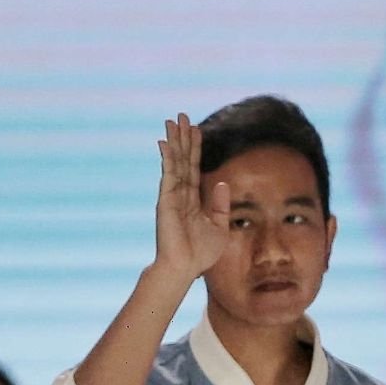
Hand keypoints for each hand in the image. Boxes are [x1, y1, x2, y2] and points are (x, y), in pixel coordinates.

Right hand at [154, 112, 230, 283]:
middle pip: (183, 159)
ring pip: (174, 162)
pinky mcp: (166, 200)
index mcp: (193, 200)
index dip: (195, 148)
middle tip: (181, 115)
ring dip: (174, 140)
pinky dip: (167, 157)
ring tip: (172, 120)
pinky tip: (164, 142)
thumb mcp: (219, 227)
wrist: (185, 268)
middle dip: (183, 137)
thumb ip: (221, 206)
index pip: (194, 167)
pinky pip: (168, 174)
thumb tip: (221, 183)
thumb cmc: (200, 254)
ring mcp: (172, 196)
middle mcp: (181, 194)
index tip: (196, 129)